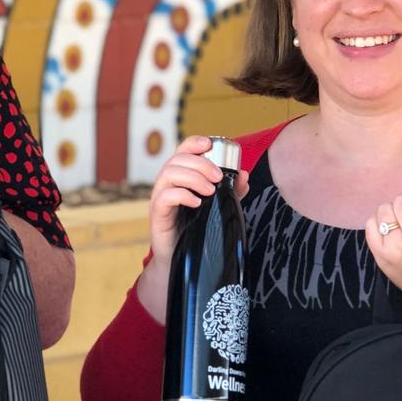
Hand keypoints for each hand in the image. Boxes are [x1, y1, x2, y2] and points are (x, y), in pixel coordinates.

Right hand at [138, 136, 248, 313]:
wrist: (183, 258)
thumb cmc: (198, 227)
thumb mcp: (219, 206)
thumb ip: (232, 191)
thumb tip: (244, 175)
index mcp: (181, 175)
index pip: (183, 150)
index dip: (194, 142)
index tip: (209, 144)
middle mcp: (167, 182)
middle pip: (177, 159)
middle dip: (200, 163)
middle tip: (218, 177)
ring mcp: (160, 196)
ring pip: (169, 173)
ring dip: (193, 177)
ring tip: (210, 191)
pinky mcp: (157, 213)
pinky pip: (165, 196)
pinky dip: (182, 195)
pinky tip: (197, 203)